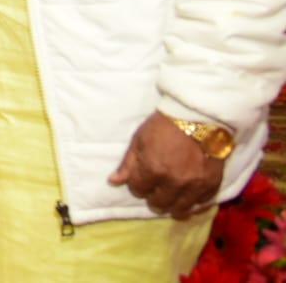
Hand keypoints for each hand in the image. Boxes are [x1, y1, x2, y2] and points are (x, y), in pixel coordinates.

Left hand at [108, 113, 223, 217]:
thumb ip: (128, 164)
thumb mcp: (139, 140)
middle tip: (155, 191)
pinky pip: (200, 203)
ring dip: (172, 205)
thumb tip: (113, 181)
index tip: (141, 180)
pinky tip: (187, 195)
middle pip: (159, 203)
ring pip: (180, 210)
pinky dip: (192, 201)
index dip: (138, 185)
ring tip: (170, 198)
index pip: (139, 190)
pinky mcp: (212, 185)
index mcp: (153, 170)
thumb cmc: (164, 125)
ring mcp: (195, 186)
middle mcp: (174, 182)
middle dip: (153, 198)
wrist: (199, 118)